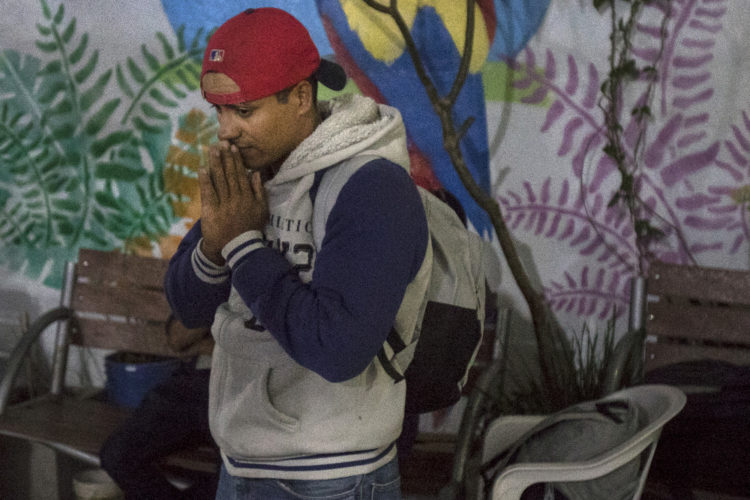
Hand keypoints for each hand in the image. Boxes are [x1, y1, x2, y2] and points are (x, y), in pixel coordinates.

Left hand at [199, 142, 267, 263]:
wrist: (237, 247)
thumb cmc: (250, 228)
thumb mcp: (262, 210)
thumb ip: (260, 191)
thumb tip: (256, 173)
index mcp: (248, 197)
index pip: (241, 175)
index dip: (236, 161)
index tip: (232, 148)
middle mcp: (236, 198)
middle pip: (229, 174)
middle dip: (225, 158)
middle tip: (221, 143)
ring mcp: (223, 204)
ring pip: (219, 180)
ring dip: (215, 164)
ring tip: (212, 150)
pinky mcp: (211, 211)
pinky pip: (208, 193)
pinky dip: (205, 180)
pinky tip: (202, 169)